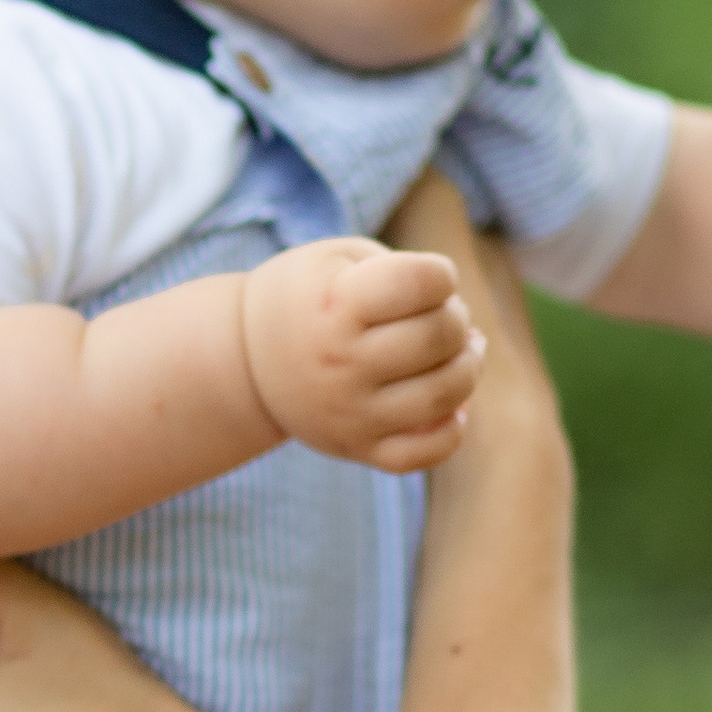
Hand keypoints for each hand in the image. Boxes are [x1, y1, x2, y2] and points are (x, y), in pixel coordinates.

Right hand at [238, 236, 483, 473]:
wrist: (244, 360)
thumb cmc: (308, 297)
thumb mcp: (339, 259)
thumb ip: (404, 272)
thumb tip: (467, 331)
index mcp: (337, 305)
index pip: (425, 282)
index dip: (441, 274)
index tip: (426, 279)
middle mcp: (342, 362)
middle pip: (441, 336)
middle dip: (456, 319)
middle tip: (441, 315)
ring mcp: (349, 412)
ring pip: (445, 395)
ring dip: (467, 367)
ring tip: (459, 353)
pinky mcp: (356, 448)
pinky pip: (426, 453)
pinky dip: (453, 428)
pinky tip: (448, 405)